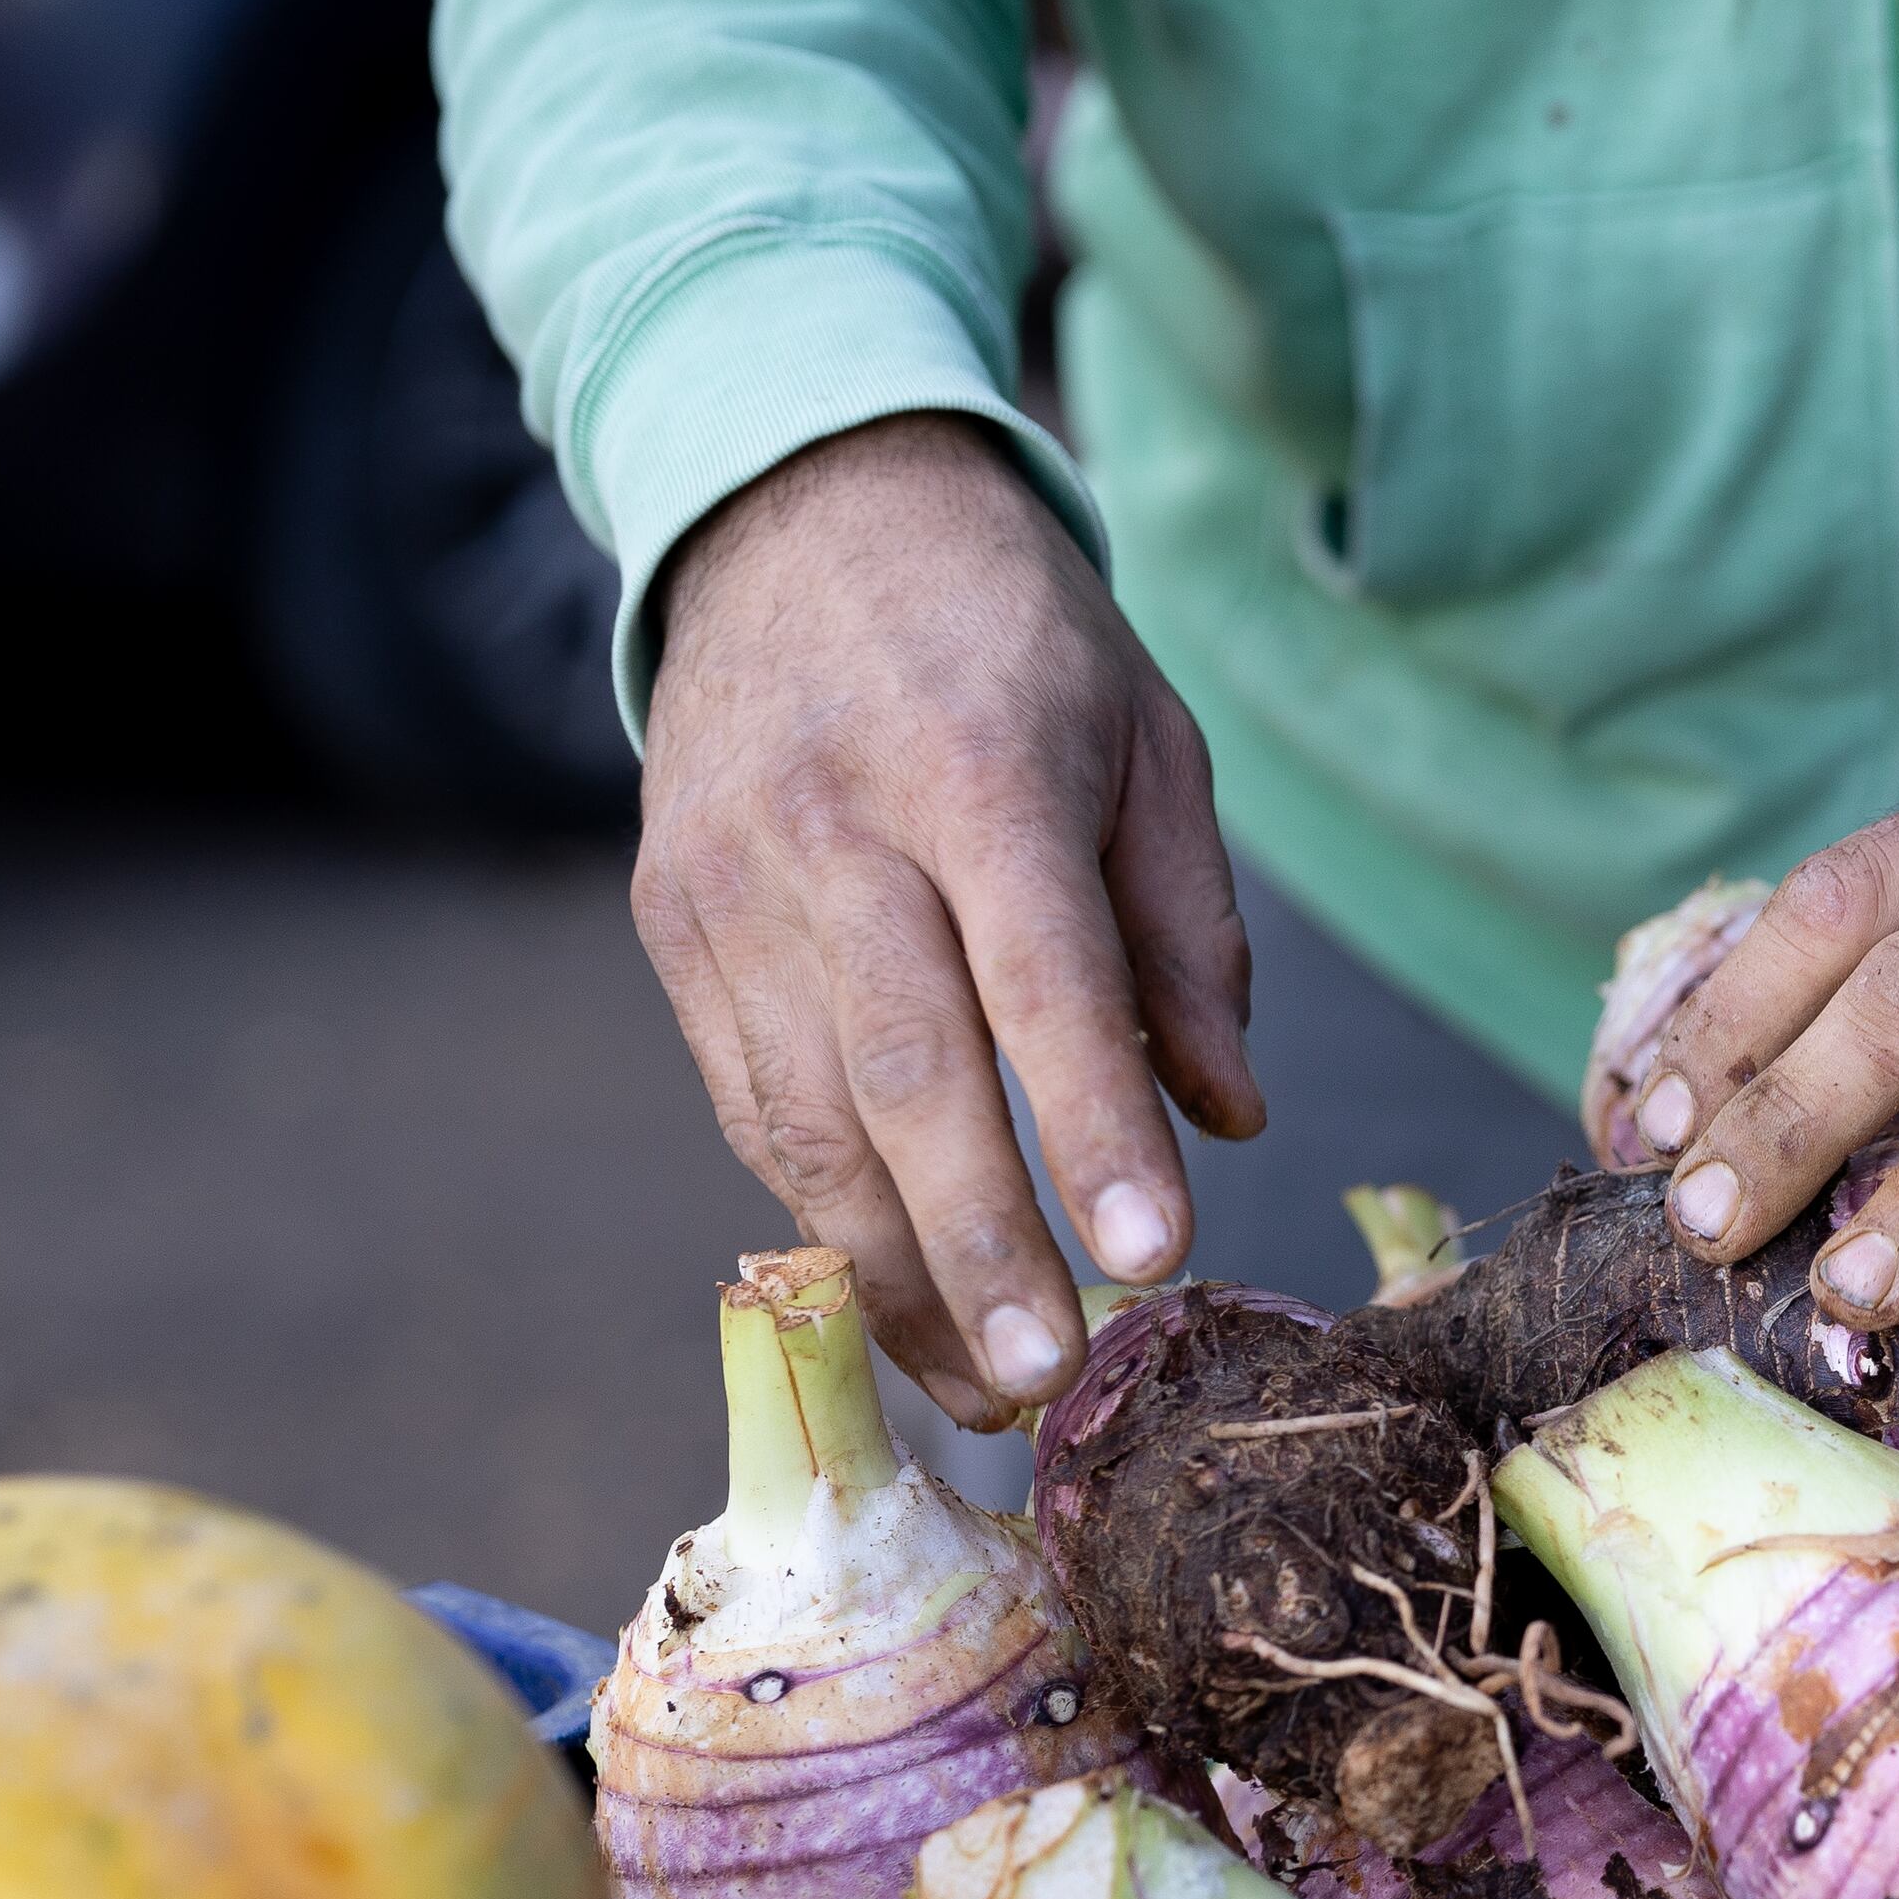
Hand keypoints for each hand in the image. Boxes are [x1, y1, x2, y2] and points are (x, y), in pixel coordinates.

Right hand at [631, 413, 1257, 1425]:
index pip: (1043, 976)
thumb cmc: (1014, 644)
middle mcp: (837, 830)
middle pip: (907, 1072)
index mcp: (980, 768)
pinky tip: (898, 1290)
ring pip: (807, 1115)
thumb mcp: (1149, 743)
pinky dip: (825, 1208)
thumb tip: (1229, 1118)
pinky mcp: (670, 919)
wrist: (800, 511)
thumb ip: (1190, 936)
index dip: (1093, 1125)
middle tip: (1046, 1381)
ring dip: (895, 1272)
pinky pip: (752, 1097)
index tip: (1152, 1255)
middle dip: (979, 1247)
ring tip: (981, 1386)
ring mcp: (732, 881)